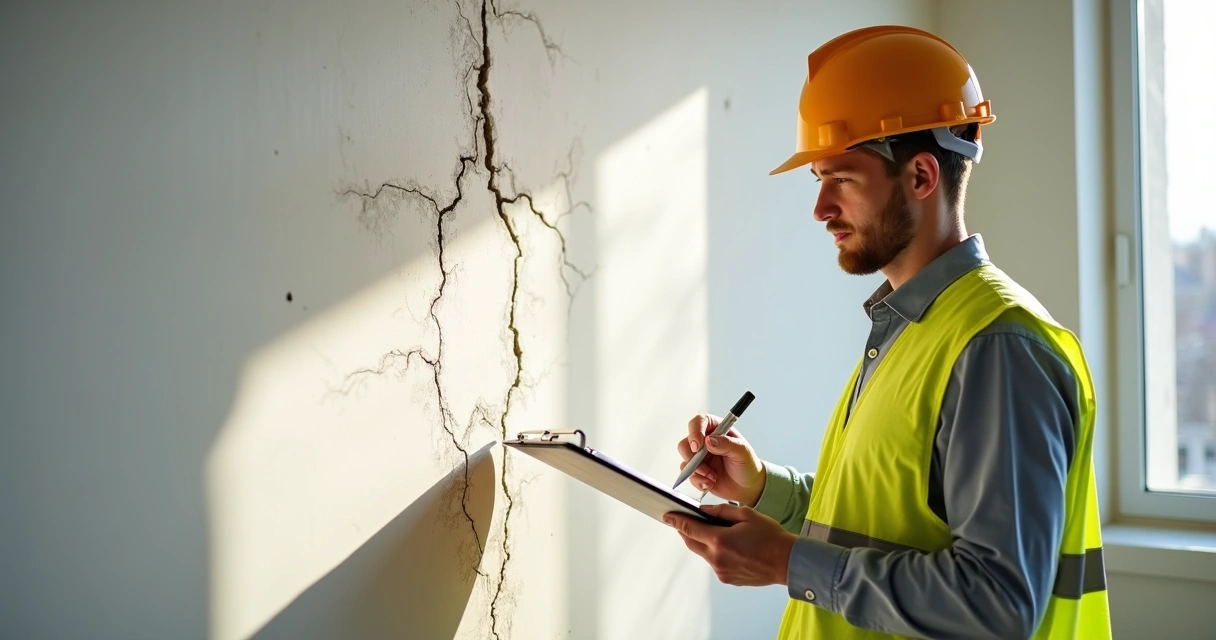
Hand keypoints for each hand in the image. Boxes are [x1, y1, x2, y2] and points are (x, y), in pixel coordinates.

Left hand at [663, 504, 795, 586]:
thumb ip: (721, 511)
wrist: (788, 562)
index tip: (667, 515)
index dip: (676, 521)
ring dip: (704, 542)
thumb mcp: (746, 514)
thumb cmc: (771, 536)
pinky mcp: (727, 579)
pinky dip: (716, 553)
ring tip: (714, 531)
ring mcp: (721, 571)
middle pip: (691, 543)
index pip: (689, 528)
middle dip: (686, 531)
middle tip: (683, 520)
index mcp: (720, 540)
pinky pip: (715, 563)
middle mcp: (717, 558)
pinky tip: (729, 546)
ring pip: (704, 553)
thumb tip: (703, 511)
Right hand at [677, 414, 765, 505]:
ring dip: (697, 471)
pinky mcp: (697, 471)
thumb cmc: (748, 465)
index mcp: (717, 430)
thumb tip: (709, 440)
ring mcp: (700, 457)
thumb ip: (727, 444)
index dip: (695, 431)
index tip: (698, 446)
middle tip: (702, 465)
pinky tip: (710, 483)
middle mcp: (706, 442)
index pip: (700, 422)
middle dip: (691, 456)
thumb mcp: (743, 452)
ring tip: (712, 477)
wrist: (748, 487)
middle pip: (686, 442)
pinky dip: (698, 481)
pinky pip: (689, 475)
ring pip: (685, 460)